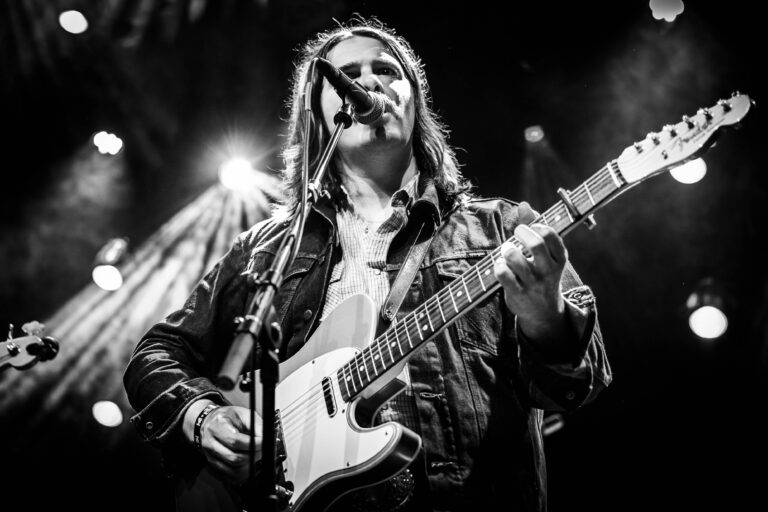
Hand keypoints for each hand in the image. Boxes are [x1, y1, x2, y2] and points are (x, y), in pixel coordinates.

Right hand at [197, 405, 262, 483]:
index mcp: (217, 426)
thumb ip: (257, 425)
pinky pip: (230, 476)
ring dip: (249, 465)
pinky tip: (248, 464)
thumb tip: (268, 437)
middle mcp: (210, 442)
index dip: (253, 444)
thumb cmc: (228, 417)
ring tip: (255, 455)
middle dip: (253, 456)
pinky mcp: (213, 465)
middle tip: (261, 449)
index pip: (235, 440)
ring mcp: (210, 455)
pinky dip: (242, 473)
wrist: (210, 422)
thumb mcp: (244, 413)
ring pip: (233, 469)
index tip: (264, 442)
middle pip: (234, 458)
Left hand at [493, 203, 567, 339]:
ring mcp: (533, 283)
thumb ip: (535, 227)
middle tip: (515, 235)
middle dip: (520, 233)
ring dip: (507, 250)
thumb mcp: (546, 254)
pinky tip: (501, 266)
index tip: (530, 229)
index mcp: (559, 258)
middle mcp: (548, 271)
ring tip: (507, 252)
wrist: (544, 312)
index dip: (536, 226)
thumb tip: (524, 204)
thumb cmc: (541, 274)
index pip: (550, 234)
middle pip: (535, 244)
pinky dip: (498, 265)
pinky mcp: (518, 294)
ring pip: (514, 257)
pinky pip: (503, 273)